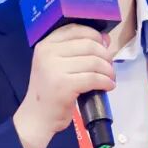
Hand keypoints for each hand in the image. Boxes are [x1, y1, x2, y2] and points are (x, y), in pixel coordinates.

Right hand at [13, 24, 114, 147]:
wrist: (37, 118)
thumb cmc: (49, 91)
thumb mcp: (56, 65)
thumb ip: (77, 51)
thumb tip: (105, 39)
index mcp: (46, 44)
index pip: (76, 29)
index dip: (95, 36)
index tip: (104, 47)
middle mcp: (48, 53)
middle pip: (89, 45)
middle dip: (105, 55)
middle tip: (109, 67)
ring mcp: (55, 69)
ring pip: (94, 62)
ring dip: (108, 70)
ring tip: (110, 78)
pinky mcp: (64, 85)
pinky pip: (94, 78)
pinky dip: (106, 82)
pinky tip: (108, 86)